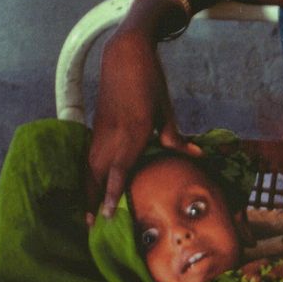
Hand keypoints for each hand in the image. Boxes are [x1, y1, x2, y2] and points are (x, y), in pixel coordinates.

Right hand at [84, 27, 200, 221]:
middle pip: (98, 173)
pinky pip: (89, 156)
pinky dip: (88, 174)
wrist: (125, 55)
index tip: (107, 215)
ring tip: (86, 214)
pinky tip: (89, 187)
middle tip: (91, 226)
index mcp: (133, 130)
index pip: (119, 168)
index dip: (112, 193)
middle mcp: (113, 134)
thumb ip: (174, 137)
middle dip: (93, 200)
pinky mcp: (96, 126)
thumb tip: (196, 156)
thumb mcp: (165, 108)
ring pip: (90, 166)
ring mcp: (101, 130)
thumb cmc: (149, 79)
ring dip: (88, 190)